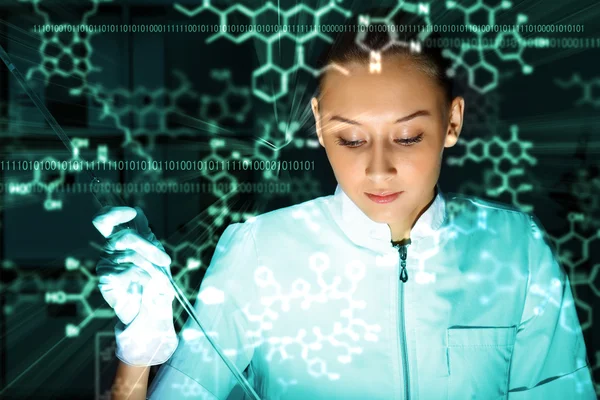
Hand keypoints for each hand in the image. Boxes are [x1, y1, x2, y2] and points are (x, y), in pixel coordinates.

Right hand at [93, 206, 177, 365]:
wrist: (152, 311)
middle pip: (125, 237)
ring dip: (152, 267)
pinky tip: (145, 286)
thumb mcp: (155, 254)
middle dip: (150, 249)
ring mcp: (105, 263)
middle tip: (166, 262)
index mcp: (120, 240)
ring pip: (131, 254)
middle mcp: (110, 250)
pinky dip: (143, 277)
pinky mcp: (105, 278)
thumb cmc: (155, 282)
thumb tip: (137, 211)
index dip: (115, 212)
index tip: (131, 213)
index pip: (105, 219)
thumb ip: (145, 234)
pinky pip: (128, 269)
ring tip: (159, 280)